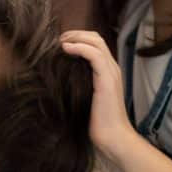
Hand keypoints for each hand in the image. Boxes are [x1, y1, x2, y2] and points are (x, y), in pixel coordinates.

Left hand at [60, 30, 135, 158]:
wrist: (113, 137)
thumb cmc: (98, 124)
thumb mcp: (85, 98)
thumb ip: (78, 84)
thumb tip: (59, 78)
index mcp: (108, 71)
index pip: (96, 44)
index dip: (78, 38)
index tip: (60, 43)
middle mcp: (112, 68)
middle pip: (96, 38)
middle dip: (75, 34)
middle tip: (58, 39)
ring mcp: (111, 72)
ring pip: (96, 42)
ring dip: (76, 38)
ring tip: (60, 42)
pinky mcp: (107, 79)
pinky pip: (94, 54)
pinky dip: (79, 47)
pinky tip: (66, 49)